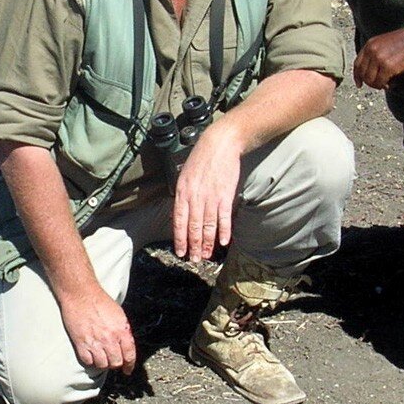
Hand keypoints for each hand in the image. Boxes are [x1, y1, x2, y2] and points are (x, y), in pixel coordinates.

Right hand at [61, 287, 136, 373]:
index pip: (129, 355)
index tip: (127, 370)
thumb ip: (123, 331)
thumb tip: (125, 345)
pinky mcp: (81, 343)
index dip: (129, 365)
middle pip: (115, 362)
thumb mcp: (119, 314)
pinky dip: (90, 360)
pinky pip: (88, 361)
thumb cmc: (100, 301)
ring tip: (101, 358)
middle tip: (112, 361)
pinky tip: (91, 355)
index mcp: (121, 330)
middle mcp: (109, 338)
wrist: (81, 294)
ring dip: (103, 363)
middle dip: (115, 364)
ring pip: (102, 364)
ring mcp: (95, 342)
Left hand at [173, 117, 243, 262]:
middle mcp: (194, 196)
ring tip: (206, 256)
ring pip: (207, 226)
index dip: (180, 238)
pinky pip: (223, 218)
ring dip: (207, 243)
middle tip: (194, 260)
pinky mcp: (225, 195)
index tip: (180, 252)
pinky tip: (222, 243)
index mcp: (182, 192)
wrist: (220, 144)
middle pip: (193, 227)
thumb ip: (183, 195)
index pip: (178, 221)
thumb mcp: (185, 175)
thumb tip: (182, 213)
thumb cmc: (202, 158)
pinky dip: (223, 231)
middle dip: (193, 246)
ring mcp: (210, 197)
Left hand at [352, 28, 403, 89]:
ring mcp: (379, 58)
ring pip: (370, 79)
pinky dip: (384, 85)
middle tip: (379, 85)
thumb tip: (372, 72)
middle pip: (363, 73)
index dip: (357, 76)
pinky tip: (391, 84)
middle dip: (369, 82)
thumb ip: (375, 54)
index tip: (359, 84)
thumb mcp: (385, 43)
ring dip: (377, 85)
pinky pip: (380, 82)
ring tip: (386, 84)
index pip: (357, 63)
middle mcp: (372, 50)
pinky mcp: (388, 66)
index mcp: (370, 44)